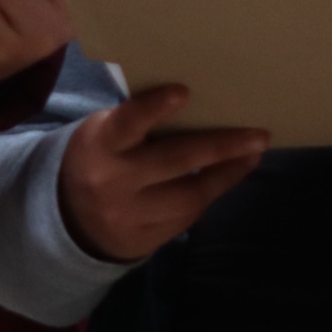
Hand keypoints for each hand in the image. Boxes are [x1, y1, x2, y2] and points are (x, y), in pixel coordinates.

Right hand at [57, 87, 267, 263]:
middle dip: (220, 147)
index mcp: (101, 146)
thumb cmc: (101, 157)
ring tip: (253, 154)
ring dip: (227, 173)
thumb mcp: (105, 133)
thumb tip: (198, 102)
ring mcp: (132, 216)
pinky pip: (188, 216)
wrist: (72, 220)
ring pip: (189, 195)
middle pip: (174, 161)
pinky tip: (231, 174)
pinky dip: (212, 192)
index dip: (153, 108)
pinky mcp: (148, 240)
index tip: (184, 91)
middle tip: (258, 135)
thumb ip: (137, 122)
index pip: (126, 124)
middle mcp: (115, 182)